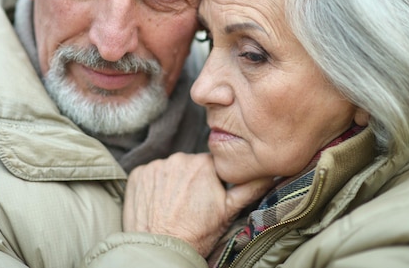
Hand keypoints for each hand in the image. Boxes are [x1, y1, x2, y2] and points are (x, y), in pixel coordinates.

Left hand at [123, 152, 273, 256]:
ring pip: (169, 169)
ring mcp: (155, 166)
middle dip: (191, 180)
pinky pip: (150, 174)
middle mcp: (178, 158)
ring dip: (171, 182)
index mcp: (203, 163)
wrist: (161, 250)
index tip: (207, 197)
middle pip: (189, 164)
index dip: (210, 181)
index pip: (210, 164)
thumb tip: (270, 172)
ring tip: (173, 206)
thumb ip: (250, 186)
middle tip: (190, 204)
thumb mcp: (229, 211)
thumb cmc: (197, 234)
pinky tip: (158, 203)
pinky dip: (153, 186)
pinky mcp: (137, 174)